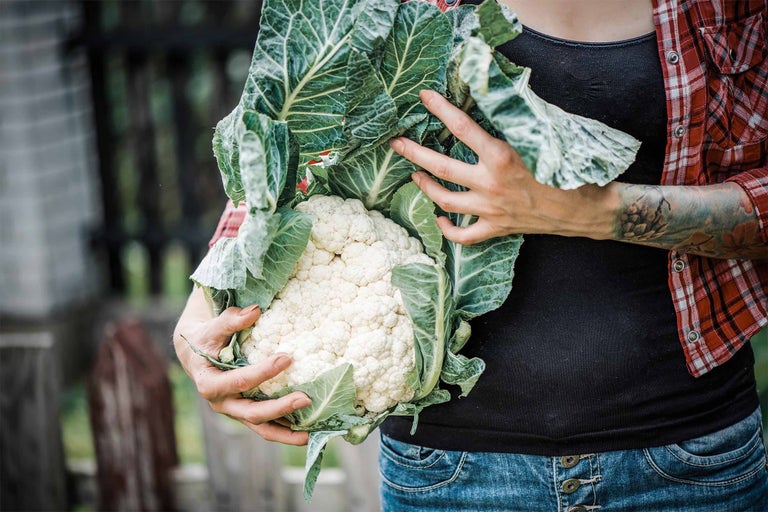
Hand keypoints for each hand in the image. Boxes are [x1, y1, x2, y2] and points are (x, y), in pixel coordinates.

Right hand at [174, 291, 310, 444]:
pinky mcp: (247, 414)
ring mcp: (236, 412)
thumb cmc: (205, 339)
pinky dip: (287, 431)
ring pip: (262, 428)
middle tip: (306, 398)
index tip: (286, 358)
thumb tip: (255, 310)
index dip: (262, 373)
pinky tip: (309, 431)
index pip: (239, 382)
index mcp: (210, 384)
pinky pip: (268, 426)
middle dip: (280, 408)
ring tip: (312, 433)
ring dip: (287, 433)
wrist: (197, 356)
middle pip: (252, 413)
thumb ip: (230, 320)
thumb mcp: (211, 328)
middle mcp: (223, 403)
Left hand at [388, 89, 615, 243]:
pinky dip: (447, 229)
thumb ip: (514, 122)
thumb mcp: (542, 138)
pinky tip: (438, 218)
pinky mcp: (496, 228)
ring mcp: (490, 209)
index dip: (440, 109)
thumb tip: (493, 96)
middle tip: (396, 143)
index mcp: (501, 157)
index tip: (424, 97)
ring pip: (445, 200)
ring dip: (425, 186)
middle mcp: (490, 184)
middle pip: (441, 167)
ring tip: (415, 174)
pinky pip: (463, 236)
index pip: (461, 127)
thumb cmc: (568, 169)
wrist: (585, 210)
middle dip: (414, 153)